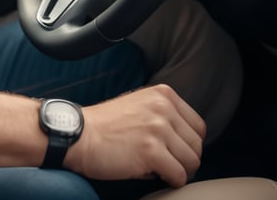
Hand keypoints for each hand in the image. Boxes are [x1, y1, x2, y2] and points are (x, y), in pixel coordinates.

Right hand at [64, 84, 204, 187]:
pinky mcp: (151, 151)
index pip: (198, 127)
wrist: (78, 134)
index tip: (174, 151)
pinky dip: (169, 181)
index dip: (187, 144)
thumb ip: (163, 114)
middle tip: (164, 163)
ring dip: (177, 171)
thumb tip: (186, 139)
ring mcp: (158, 128)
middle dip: (183, 159)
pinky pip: (178, 176)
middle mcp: (163, 107)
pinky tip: (152, 174)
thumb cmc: (104, 126)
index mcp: (163, 95)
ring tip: (156, 168)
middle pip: (197, 146)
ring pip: (192, 162)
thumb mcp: (138, 106)